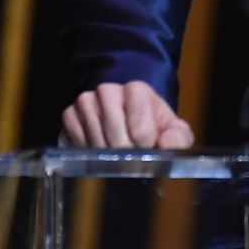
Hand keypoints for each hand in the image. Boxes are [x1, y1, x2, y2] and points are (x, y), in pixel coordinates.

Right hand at [61, 80, 194, 148]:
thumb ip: (178, 138)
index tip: (147, 148)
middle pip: (115, 136)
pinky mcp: (70, 113)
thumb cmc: (153, 126)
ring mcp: (87, 101)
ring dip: (107, 155)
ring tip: (116, 154)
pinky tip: (98, 149)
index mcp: (137, 90)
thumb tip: (165, 144)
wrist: (127, 121)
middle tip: (131, 158)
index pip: (139, 127)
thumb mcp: (173, 131)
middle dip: (125, 154)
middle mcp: (109, 90)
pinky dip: (88, 150)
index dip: (144, 145)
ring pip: (95, 140)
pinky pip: (76, 139)